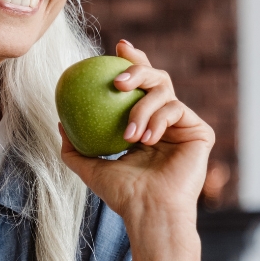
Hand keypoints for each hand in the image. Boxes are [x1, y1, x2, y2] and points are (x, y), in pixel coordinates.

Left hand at [59, 40, 213, 221]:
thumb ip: (73, 147)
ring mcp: (184, 126)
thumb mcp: (89, 168)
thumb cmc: (121, 194)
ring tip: (129, 135)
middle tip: (117, 80)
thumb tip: (60, 121)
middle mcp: (165, 121)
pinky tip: (146, 139)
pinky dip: (157, 121)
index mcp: (144, 125)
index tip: (115, 48)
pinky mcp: (199, 132)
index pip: (138, 86)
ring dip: (141, 109)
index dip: (131, 62)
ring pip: (164, 91)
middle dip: (137, 69)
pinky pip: (176, 109)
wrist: (149, 211)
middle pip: (155, 78)